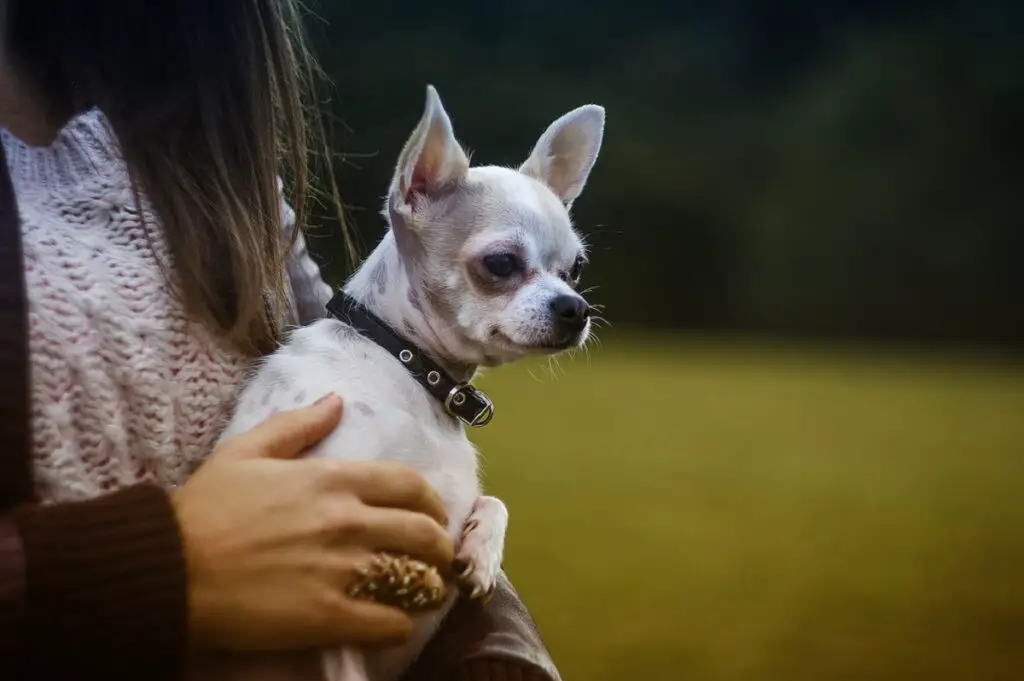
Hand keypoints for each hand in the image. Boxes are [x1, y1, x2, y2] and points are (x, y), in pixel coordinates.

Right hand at [171, 393, 453, 651]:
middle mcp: (348, 520)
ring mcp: (342, 569)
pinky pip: (390, 623)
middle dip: (440, 548)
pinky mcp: (328, 616)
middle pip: (425, 533)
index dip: (431, 503)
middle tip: (435, 560)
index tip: (431, 516)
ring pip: (417, 579)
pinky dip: (401, 625)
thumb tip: (337, 400)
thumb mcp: (246, 451)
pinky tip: (394, 624)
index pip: (410, 485)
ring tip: (424, 594)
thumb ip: (297, 425)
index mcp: (333, 479)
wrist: (166, 568)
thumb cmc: (204, 508)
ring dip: (428, 588)